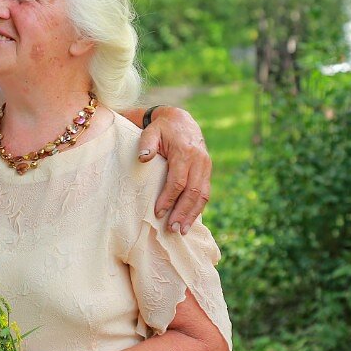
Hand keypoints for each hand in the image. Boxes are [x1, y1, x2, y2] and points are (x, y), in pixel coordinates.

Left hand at [138, 106, 210, 233]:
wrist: (181, 120)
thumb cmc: (161, 129)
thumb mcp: (150, 131)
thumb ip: (146, 144)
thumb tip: (143, 158)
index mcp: (185, 152)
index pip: (178, 181)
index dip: (168, 198)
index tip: (158, 212)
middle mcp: (199, 160)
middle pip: (193, 192)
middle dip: (182, 212)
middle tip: (172, 229)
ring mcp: (206, 165)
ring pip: (203, 195)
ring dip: (192, 214)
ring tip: (182, 231)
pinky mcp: (207, 170)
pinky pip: (205, 192)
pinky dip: (198, 207)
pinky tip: (190, 219)